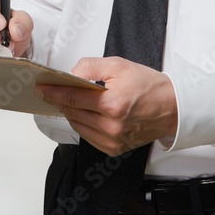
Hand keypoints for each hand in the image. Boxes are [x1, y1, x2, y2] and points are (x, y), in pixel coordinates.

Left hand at [36, 57, 178, 155]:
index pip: (73, 99)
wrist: (172, 107)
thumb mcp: (118, 65)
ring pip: (79, 126)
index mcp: (112, 105)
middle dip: (60, 101)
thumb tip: (70, 74)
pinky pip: (89, 137)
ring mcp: (113, 140)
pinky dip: (83, 125)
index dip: (53, 92)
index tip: (41, 88)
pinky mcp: (115, 148)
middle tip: (51, 91)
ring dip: (71, 113)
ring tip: (69, 101)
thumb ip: (90, 67)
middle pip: (73, 113)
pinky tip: (84, 113)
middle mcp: (112, 126)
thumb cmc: (148, 85)